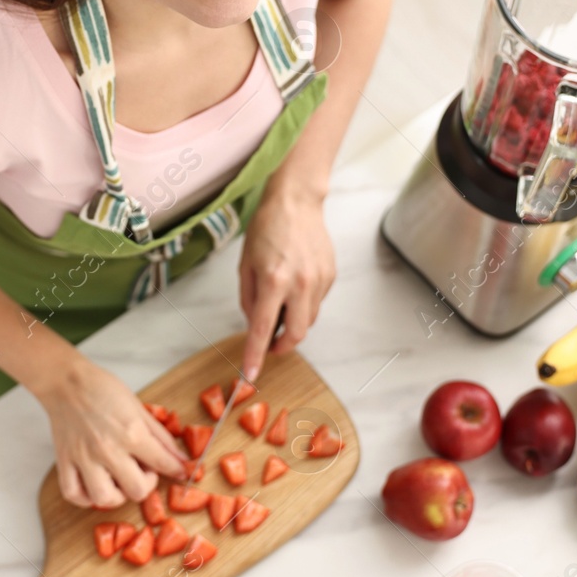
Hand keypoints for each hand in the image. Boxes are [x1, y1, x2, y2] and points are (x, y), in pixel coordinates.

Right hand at [32, 353, 189, 507]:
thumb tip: (181, 458)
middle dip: (146, 485)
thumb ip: (161, 436)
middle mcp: (108, 449)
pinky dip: (85, 498)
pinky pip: (73, 494)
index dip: (176, 470)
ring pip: (104, 498)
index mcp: (130, 432)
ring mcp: (84, 458)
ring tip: (119, 483)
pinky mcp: (65, 461)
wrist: (66, 381)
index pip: (162, 463)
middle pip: (137, 490)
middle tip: (143, 473)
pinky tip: (94, 487)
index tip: (178, 472)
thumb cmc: (102, 389)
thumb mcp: (138, 408)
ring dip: (117, 496)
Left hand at [237, 185, 335, 380]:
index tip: (250, 374)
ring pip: (308, 320)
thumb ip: (249, 300)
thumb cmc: (266, 229)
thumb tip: (256, 326)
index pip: (263, 329)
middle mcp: (300, 283)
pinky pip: (316, 302)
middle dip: (282, 346)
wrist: (296, 202)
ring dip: (293, 322)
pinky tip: (294, 284)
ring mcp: (319, 280)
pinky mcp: (330, 276)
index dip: (256, 356)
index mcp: (273, 280)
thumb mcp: (245, 265)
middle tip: (270, 344)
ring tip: (280, 303)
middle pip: (296, 334)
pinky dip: (303, 303)